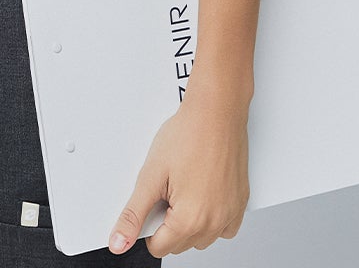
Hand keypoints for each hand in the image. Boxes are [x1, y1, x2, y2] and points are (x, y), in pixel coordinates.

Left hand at [107, 82, 250, 256]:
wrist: (216, 110)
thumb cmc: (187, 134)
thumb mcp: (150, 175)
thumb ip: (133, 215)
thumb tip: (117, 243)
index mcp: (189, 220)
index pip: (158, 247)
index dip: (149, 224)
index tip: (154, 199)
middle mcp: (214, 223)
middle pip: (180, 244)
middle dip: (169, 222)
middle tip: (169, 188)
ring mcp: (230, 214)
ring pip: (202, 238)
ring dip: (191, 222)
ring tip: (185, 186)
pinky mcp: (241, 203)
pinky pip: (224, 228)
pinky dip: (212, 218)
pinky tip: (204, 193)